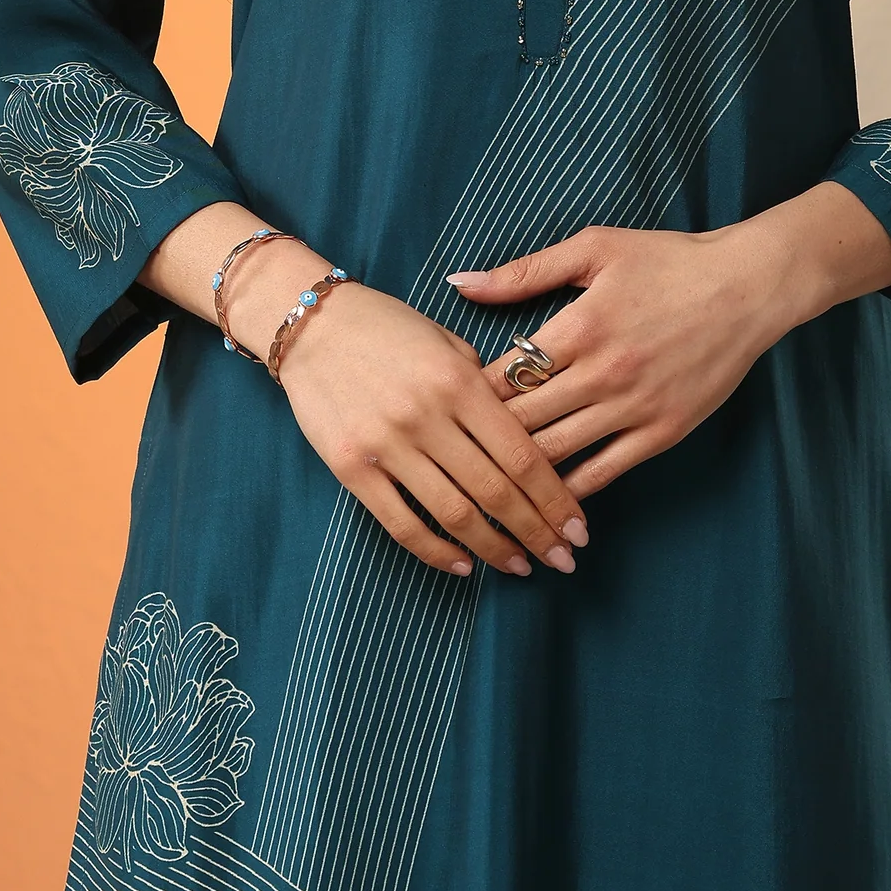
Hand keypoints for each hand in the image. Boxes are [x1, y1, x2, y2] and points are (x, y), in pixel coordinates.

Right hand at [229, 236, 590, 582]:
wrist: (312, 324)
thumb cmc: (389, 328)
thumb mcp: (449, 342)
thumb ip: (486, 388)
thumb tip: (522, 437)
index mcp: (459, 381)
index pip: (522, 455)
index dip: (556, 500)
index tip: (578, 529)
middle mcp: (426, 415)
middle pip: (496, 491)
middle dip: (537, 533)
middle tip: (563, 560)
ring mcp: (387, 444)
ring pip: (453, 514)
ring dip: (492, 548)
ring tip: (519, 566)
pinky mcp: (351, 467)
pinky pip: (400, 522)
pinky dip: (435, 551)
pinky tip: (461, 564)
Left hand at [447, 183, 890, 501]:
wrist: (747, 286)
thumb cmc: (668, 260)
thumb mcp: (594, 249)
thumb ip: (524, 272)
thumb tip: (459, 283)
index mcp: (579, 327)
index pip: (504, 376)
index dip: (467, 399)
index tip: (442, 410)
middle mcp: (603, 374)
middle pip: (522, 423)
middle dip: (482, 445)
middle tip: (449, 461)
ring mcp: (634, 408)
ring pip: (557, 456)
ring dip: (517, 478)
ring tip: (482, 493)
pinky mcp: (663, 432)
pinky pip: (604, 473)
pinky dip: (570, 493)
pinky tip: (544, 504)